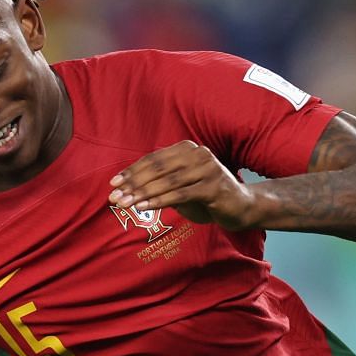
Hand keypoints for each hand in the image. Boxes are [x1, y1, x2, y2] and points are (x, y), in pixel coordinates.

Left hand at [109, 142, 255, 229]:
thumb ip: (161, 183)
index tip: (114, 184)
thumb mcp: (181, 186)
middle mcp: (197, 154)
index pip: (154, 159)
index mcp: (187, 149)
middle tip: (115, 197)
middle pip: (157, 168)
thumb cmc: (208, 197)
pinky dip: (160, 201)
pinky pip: (180, 194)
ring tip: (125, 204)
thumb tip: (129, 188)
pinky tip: (145, 207)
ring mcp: (207, 169)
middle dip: (133, 184)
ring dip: (142, 193)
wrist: (242, 207)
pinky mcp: (212, 187)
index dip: (132, 171)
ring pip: (167, 181)